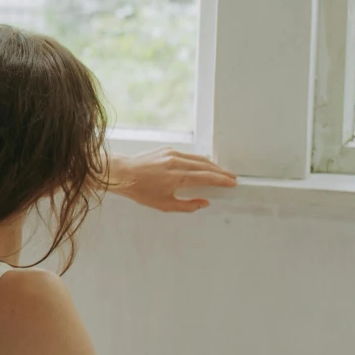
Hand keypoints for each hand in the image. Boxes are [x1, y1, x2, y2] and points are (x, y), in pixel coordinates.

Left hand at [109, 150, 236, 212]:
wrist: (123, 173)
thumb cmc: (141, 190)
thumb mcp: (164, 205)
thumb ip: (187, 205)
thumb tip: (204, 203)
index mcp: (175, 177)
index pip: (205, 177)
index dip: (221, 180)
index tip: (231, 183)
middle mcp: (175, 162)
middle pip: (205, 165)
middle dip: (220, 172)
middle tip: (231, 177)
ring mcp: (171, 153)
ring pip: (198, 158)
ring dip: (212, 165)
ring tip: (221, 172)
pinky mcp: (167, 149)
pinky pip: (188, 155)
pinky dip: (199, 160)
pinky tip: (204, 166)